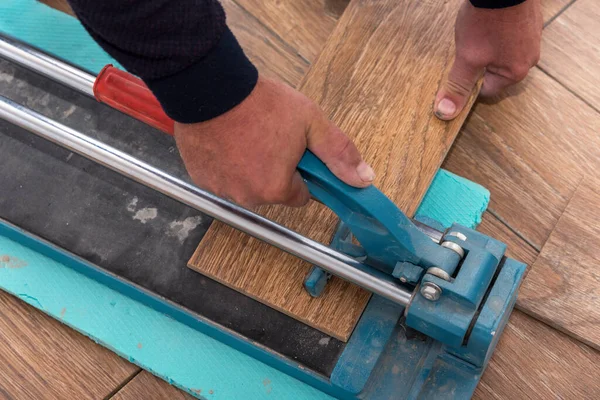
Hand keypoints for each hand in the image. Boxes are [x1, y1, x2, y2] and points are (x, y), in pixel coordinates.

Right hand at [174, 77, 374, 207]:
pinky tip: (226, 140)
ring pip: (246, 185)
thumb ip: (338, 152)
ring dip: (248, 168)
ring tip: (244, 136)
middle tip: (268, 138)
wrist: (210, 88)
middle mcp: (248, 196)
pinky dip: (225, 164)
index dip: (300, 172)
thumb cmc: (259, 104)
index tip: (294, 151)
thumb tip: (364, 179)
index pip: (301, 195)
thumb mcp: (310, 122)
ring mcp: (221, 188)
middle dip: (273, 170)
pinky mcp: (201, 178)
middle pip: (272, 191)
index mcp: (277, 188)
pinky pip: (221, 178)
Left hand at [434, 0, 541, 119]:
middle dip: (479, 64)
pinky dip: (497, 32)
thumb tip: (447, 113)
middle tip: (468, 49)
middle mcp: (530, 57)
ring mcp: (532, 37)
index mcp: (516, 72)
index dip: (470, 83)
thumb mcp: (467, 58)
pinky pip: (509, 35)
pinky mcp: (529, 20)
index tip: (460, 71)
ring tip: (478, 34)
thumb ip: (458, 85)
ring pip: (503, 52)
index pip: (488, 91)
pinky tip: (487, 23)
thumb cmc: (487, 21)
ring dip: (488, 47)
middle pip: (496, 71)